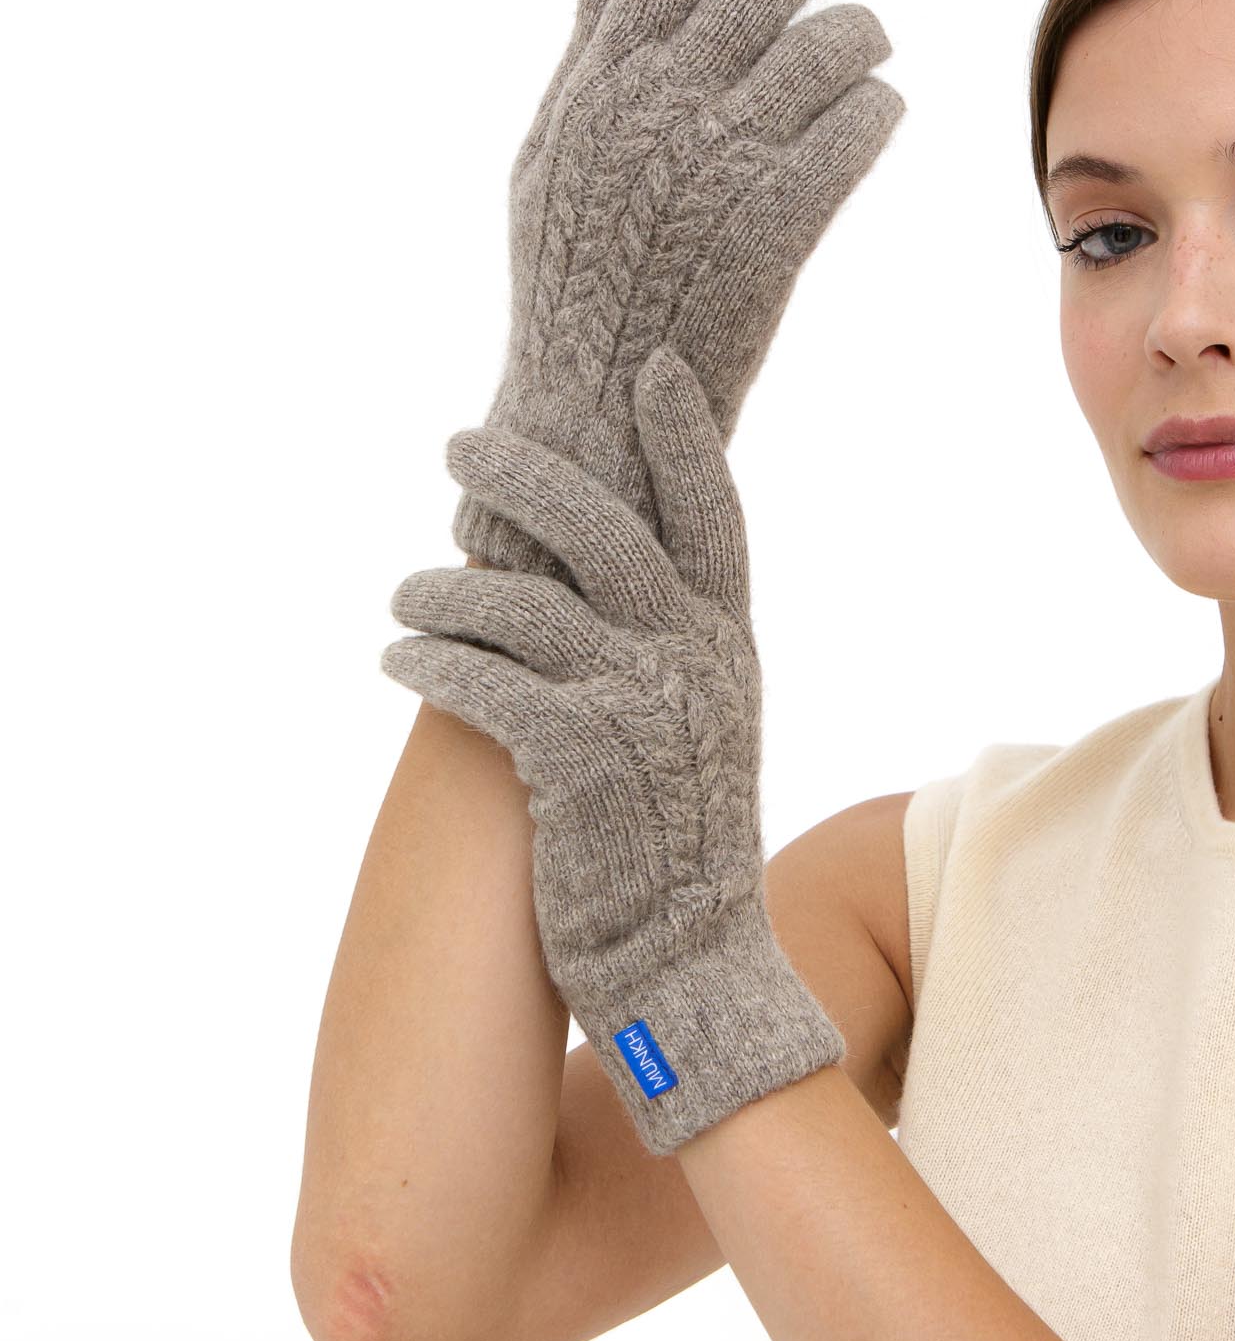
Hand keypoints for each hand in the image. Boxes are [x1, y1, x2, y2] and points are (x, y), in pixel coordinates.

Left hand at [386, 345, 845, 1155]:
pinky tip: (399, 656)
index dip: (683, 441)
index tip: (648, 372)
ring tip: (403, 600)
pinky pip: (484, 679)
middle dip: (522, 476)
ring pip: (521, 604)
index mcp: (728, 647)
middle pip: (600, 528)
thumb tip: (605, 577)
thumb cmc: (679, 848)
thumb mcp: (701, 733)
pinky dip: (432, 660)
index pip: (713, 516)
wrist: (688, 967)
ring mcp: (639, 707)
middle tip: (457, 448)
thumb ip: (672, 648)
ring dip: (445, 592)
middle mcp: (694, 660)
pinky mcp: (577, 761)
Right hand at [454, 0, 902, 580]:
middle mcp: (657, 108)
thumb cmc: (573, 295)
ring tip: (862, 44)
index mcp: (599, 87)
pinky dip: (875, 107)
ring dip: (856, 34)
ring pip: (826, 47)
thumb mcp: (547, 166)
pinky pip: (857, 127)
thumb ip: (582, 61)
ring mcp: (719, 162)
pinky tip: (878, 111)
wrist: (595, 420)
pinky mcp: (778, 223)